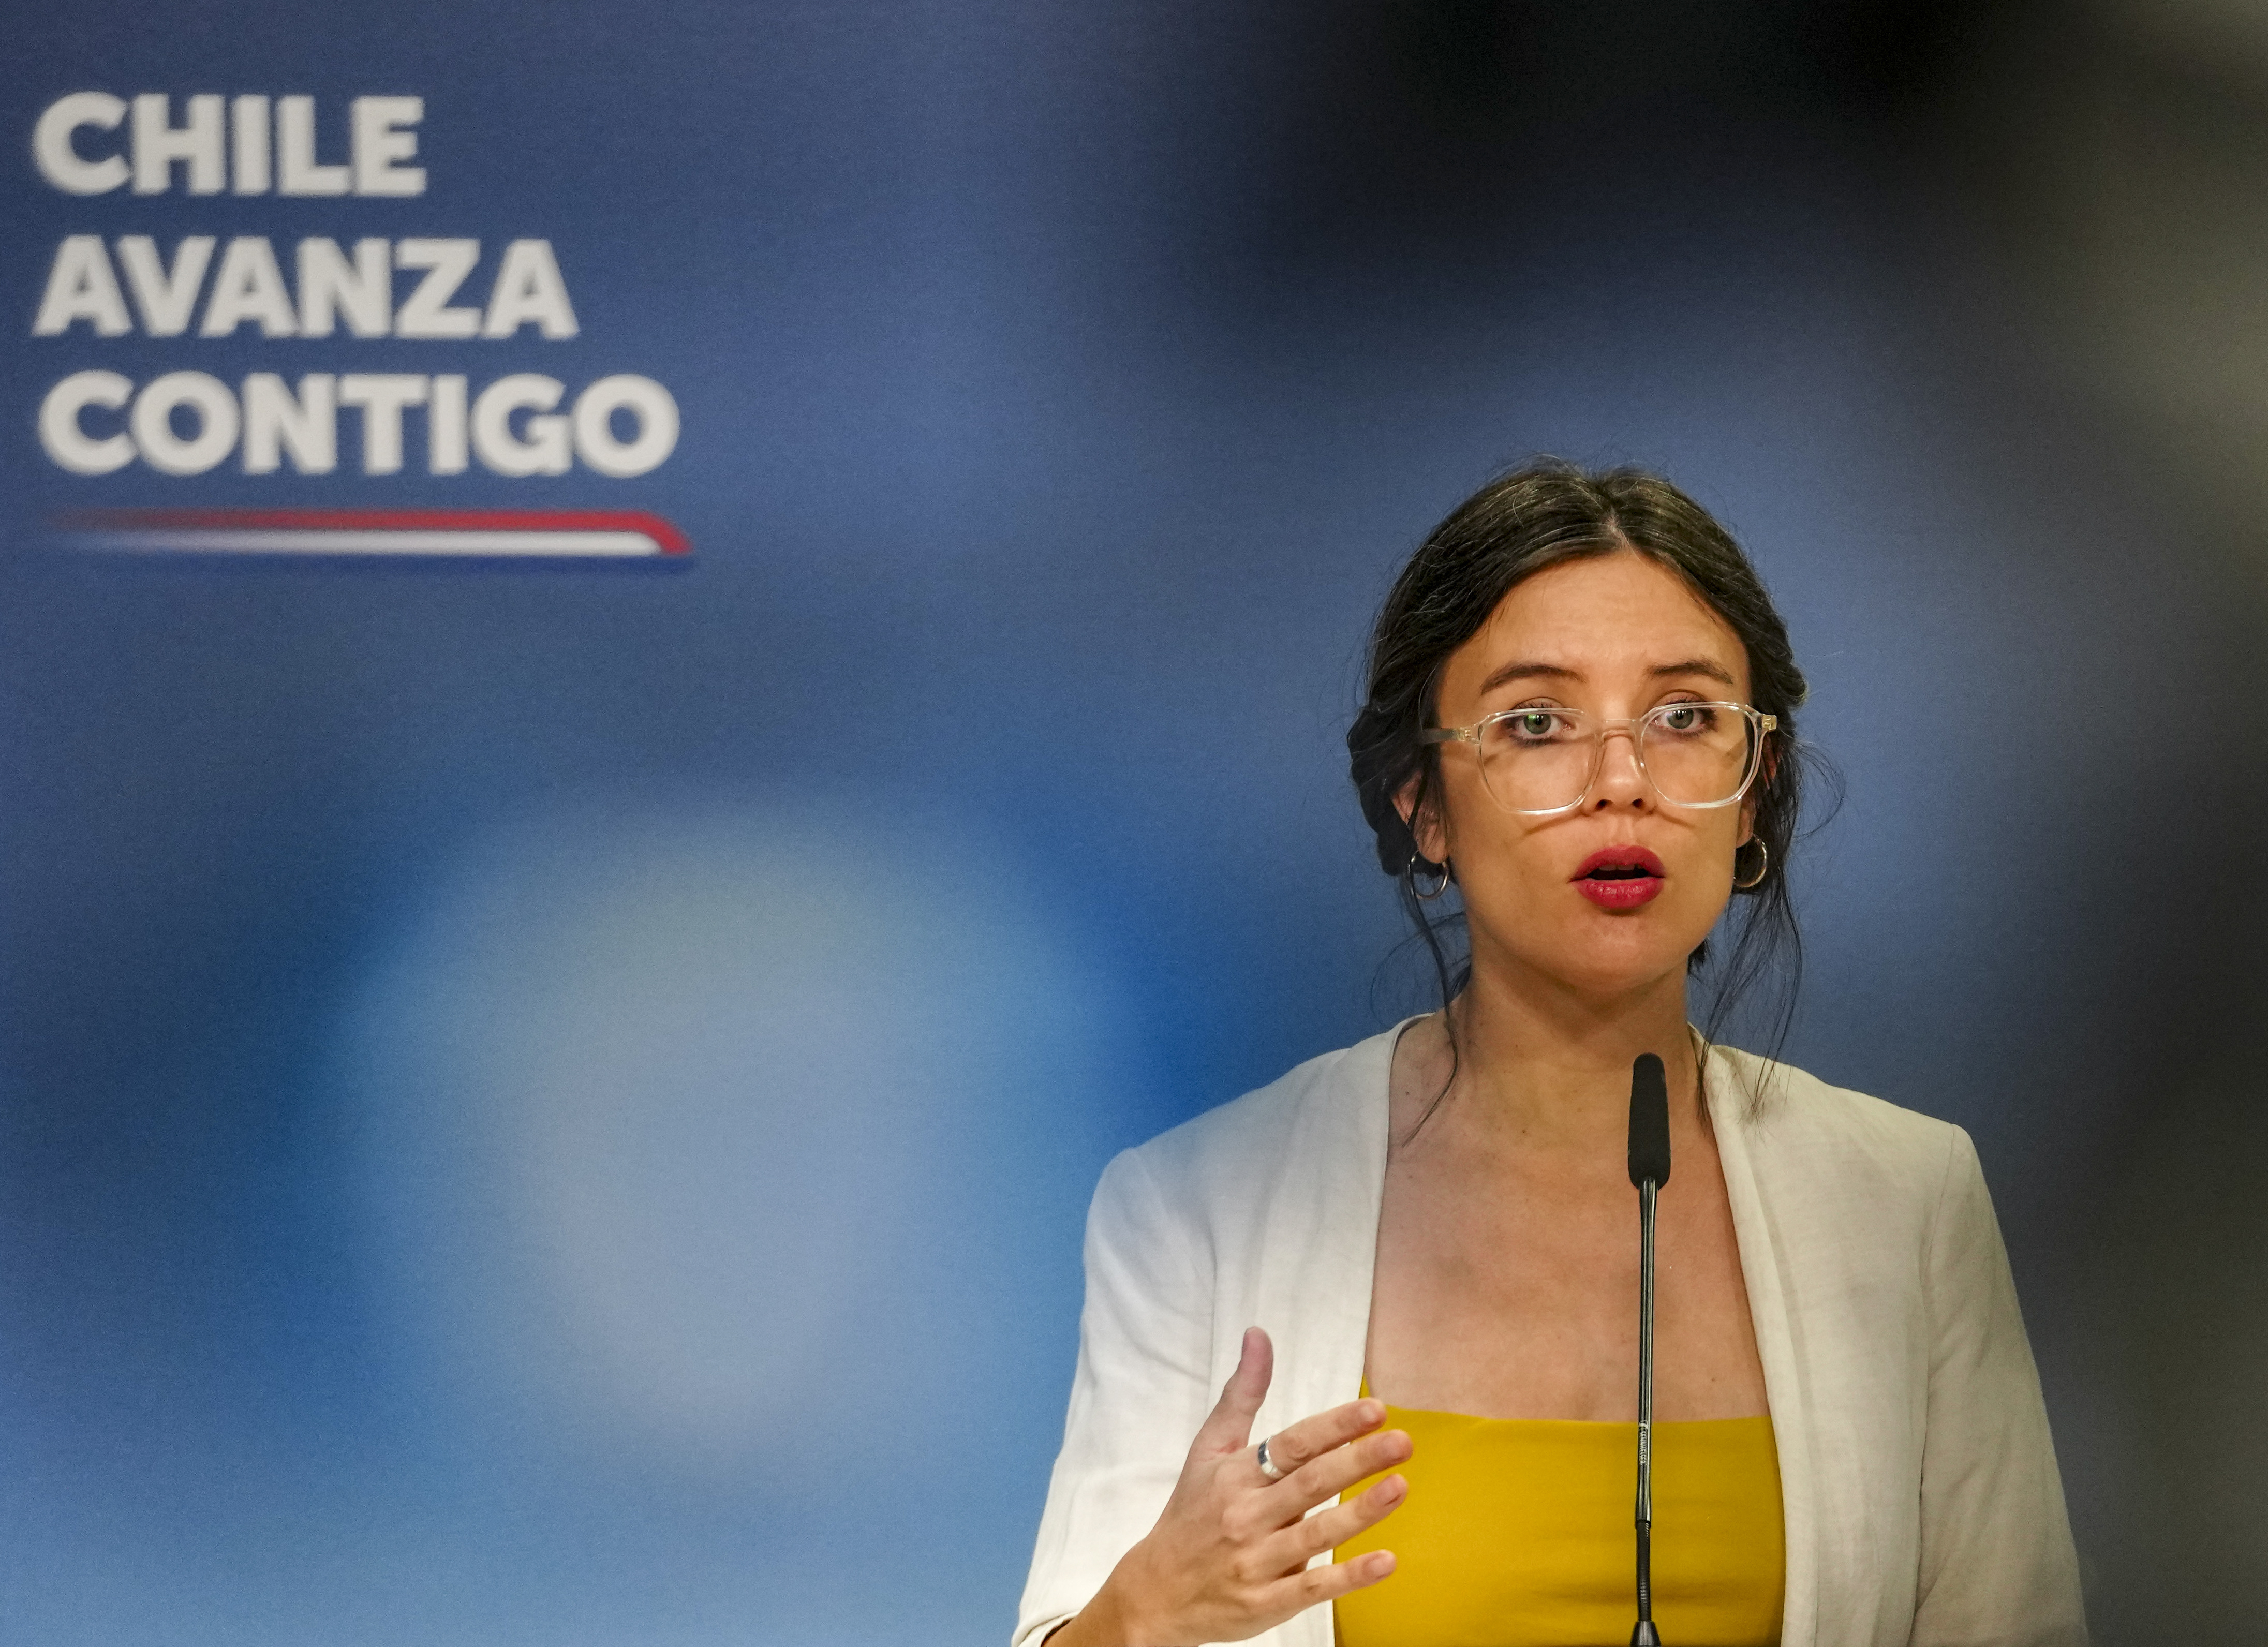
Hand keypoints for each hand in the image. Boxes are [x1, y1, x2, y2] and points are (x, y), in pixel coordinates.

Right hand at [1052, 1327, 1411, 1646]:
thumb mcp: (1207, 1450)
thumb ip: (1241, 1395)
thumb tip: (1258, 1335)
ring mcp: (1256, 1561)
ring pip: (1316, 1533)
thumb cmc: (1190, 1515)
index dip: (1334, 1426)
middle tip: (1402, 1442)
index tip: (1375, 1411)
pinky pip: (1314, 1587)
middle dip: (1359, 1460)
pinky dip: (1350, 1575)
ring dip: (1362, 1511)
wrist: (1154, 1594)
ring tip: (1400, 1486)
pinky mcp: (1266, 1603)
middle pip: (1310, 1483)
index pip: (1292, 1444)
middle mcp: (1245, 1515)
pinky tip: (1386, 1560)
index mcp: (1235, 1475)